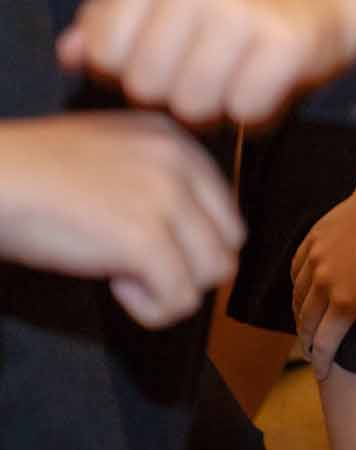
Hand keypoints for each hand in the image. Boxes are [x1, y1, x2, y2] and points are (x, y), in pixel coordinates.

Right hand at [0, 113, 242, 327]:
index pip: (224, 207)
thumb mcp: (112, 154)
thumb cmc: (32, 175)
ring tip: (124, 276)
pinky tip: (116, 288)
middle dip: (188, 265)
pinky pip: (180, 299)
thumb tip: (186, 235)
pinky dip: (152, 309)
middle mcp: (181, 165)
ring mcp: (166, 201)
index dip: (191, 239)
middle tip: (137, 265)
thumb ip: (157, 180)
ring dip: (173, 288)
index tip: (147, 244)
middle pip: (228, 240)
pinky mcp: (144, 241)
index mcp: (176, 141)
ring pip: (215, 272)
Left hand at [56, 0, 355, 126]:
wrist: (323, 0)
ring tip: (236, 81)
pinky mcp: (285, 41)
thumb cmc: (232, 12)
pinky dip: (257, 111)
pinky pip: (245, 110)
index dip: (134, 72)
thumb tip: (69, 53)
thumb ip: (110, 25)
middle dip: (176, 94)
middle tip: (208, 73)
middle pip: (147, 87)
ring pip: (193, 105)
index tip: (169, 57)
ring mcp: (243, 9)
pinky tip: (267, 84)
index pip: (106, 56)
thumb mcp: (166, 5)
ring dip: (217, 108)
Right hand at [289, 191, 355, 378]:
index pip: (326, 341)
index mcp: (346, 299)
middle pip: (306, 323)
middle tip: (312, 354)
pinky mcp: (309, 243)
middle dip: (308, 343)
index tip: (322, 375)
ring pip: (296, 300)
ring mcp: (313, 262)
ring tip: (307, 328)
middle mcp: (322, 283)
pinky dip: (296, 289)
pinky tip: (303, 294)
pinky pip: (295, 273)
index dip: (322, 361)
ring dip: (300, 318)